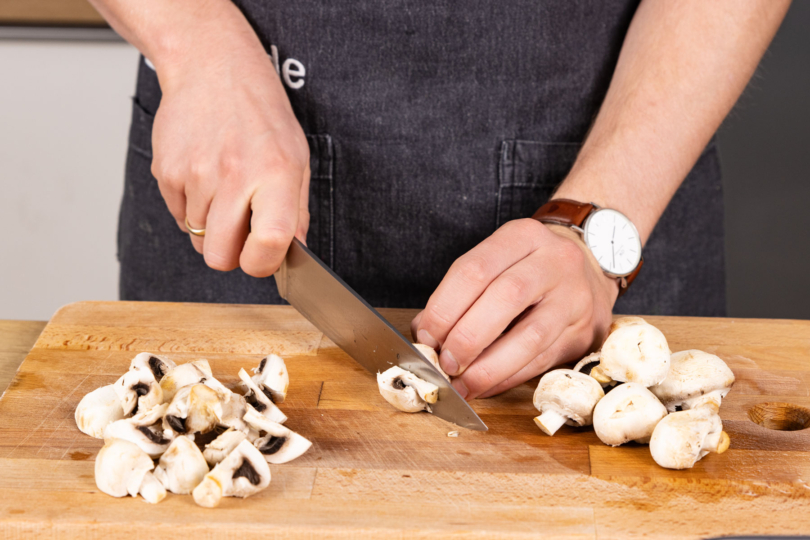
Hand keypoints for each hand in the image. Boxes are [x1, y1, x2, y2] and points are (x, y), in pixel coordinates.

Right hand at [150, 21, 309, 276]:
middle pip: (219, 257)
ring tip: (224, 188)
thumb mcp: (296, 157)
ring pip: (198, 238)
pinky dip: (192, 206)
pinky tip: (205, 175)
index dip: (263, 263)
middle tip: (240, 230)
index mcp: (275, 174)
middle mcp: (234, 176)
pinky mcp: (166, 172)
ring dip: (211, 225)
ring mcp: (195, 174)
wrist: (212, 67)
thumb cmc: (259, 112)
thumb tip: (292, 250)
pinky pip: (179, 216)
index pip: (269, 242)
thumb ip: (296, 210)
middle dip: (229, 254)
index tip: (263, 258)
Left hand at [411, 219, 618, 399]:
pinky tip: (486, 386)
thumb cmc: (530, 265)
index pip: (475, 269)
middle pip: (505, 298)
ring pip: (529, 337)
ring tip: (463, 383)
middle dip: (467, 338)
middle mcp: (555, 262)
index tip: (426, 336)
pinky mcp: (584, 332)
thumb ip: (461, 291)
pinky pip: (543, 361)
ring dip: (488, 367)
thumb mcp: (498, 259)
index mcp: (523, 236)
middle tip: (444, 363)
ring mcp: (574, 298)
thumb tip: (425, 333)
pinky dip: (508, 378)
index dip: (444, 308)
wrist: (591, 265)